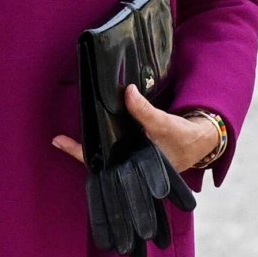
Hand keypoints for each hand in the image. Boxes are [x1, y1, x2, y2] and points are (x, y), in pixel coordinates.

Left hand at [53, 85, 217, 173]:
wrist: (200, 141)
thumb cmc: (181, 137)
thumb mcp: (164, 123)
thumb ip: (144, 110)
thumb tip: (128, 91)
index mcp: (131, 164)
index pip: (98, 160)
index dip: (77, 151)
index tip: (57, 140)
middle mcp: (127, 163)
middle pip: (98, 157)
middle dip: (80, 147)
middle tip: (59, 137)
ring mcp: (130, 156)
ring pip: (105, 151)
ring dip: (92, 140)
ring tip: (69, 131)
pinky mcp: (135, 148)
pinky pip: (115, 143)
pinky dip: (107, 134)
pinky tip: (97, 124)